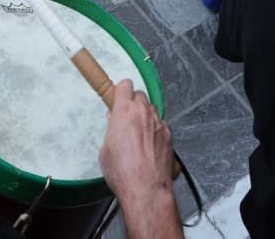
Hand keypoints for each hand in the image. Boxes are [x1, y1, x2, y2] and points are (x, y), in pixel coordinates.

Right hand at [99, 80, 174, 199]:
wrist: (145, 188)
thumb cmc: (124, 172)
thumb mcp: (105, 150)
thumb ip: (111, 130)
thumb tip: (114, 123)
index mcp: (124, 112)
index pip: (125, 86)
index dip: (121, 91)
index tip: (119, 96)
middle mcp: (143, 113)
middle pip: (140, 95)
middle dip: (133, 103)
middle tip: (126, 117)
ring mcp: (158, 123)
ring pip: (151, 109)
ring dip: (145, 116)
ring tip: (138, 134)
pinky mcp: (168, 134)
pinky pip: (161, 124)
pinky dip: (155, 129)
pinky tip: (149, 144)